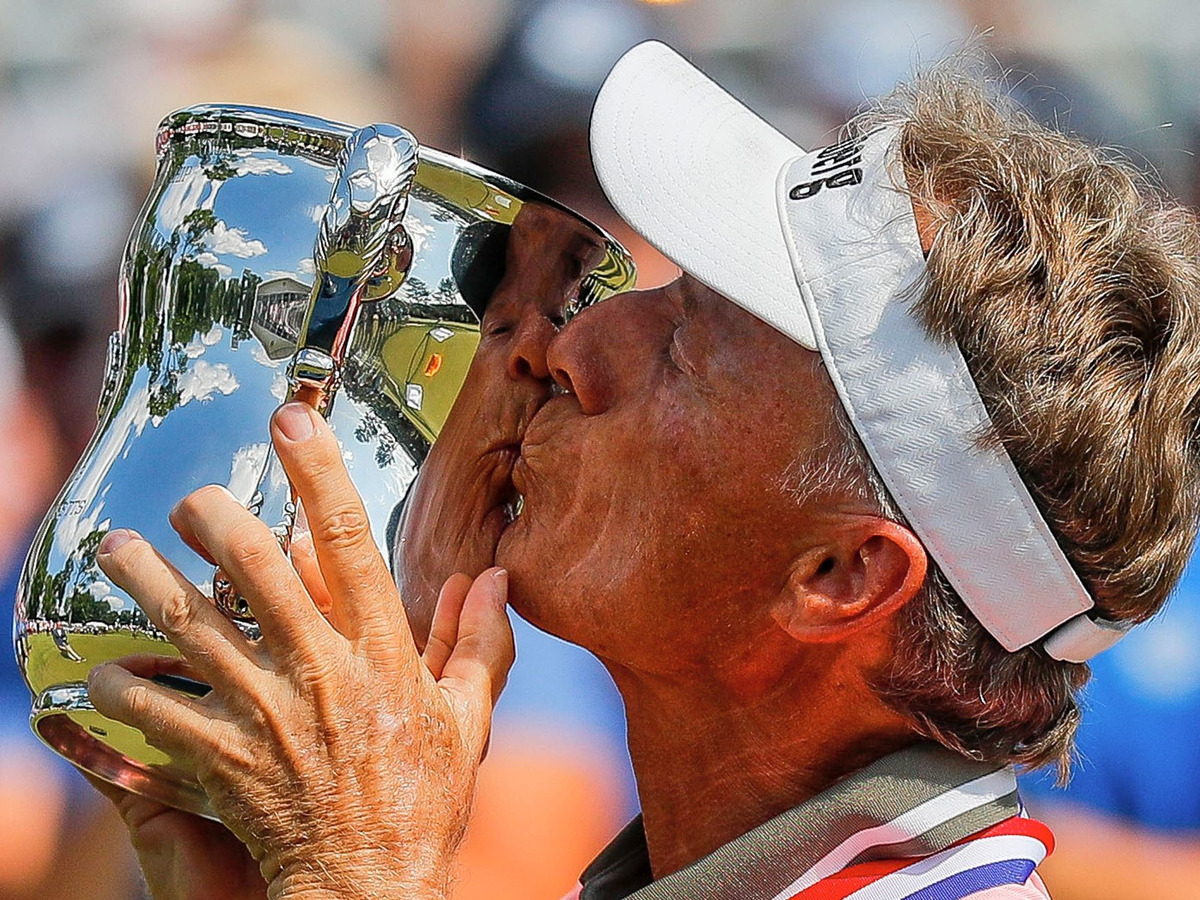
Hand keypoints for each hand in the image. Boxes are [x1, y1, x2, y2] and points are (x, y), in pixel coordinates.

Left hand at [87, 401, 515, 899]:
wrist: (370, 885)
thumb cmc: (422, 801)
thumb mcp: (468, 718)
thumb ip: (481, 641)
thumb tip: (495, 577)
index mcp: (380, 650)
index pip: (346, 539)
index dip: (317, 471)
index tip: (290, 420)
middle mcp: (318, 669)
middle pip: (250, 565)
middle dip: (212, 516)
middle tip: (192, 500)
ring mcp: (264, 712)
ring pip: (189, 624)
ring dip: (146, 579)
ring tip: (119, 548)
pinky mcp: (221, 757)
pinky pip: (155, 709)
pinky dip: (123, 685)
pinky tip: (106, 668)